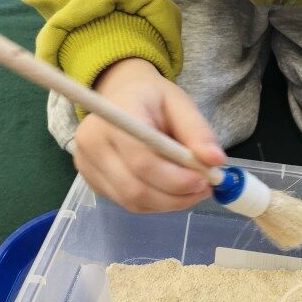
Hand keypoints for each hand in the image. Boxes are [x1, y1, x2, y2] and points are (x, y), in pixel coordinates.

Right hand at [73, 58, 225, 211]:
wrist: (121, 98)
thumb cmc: (152, 99)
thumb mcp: (180, 103)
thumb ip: (197, 131)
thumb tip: (215, 161)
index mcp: (115, 115)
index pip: (141, 159)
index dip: (175, 177)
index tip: (204, 181)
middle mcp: (92, 141)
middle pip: (135, 188)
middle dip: (176, 196)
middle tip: (205, 189)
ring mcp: (86, 164)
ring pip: (132, 201)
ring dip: (169, 203)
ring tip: (193, 190)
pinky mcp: (91, 181)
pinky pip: (126, 203)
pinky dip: (155, 203)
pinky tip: (172, 190)